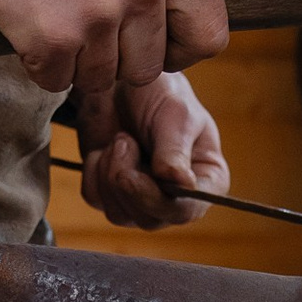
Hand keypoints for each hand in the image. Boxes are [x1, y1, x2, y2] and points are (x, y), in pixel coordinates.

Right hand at [0, 0, 294, 153]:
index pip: (211, 38)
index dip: (184, 43)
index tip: (157, 32)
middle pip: (154, 67)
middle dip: (128, 53)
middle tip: (95, 13)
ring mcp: (95, 16)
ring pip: (107, 80)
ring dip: (84, 60)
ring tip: (64, 10)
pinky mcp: (49, 39)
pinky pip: (60, 82)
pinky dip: (46, 64)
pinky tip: (35, 21)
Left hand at [82, 72, 230, 229]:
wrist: (120, 82)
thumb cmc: (159, 92)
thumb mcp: (174, 114)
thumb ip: (175, 150)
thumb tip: (180, 183)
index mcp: (207, 180)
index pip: (187, 210)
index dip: (159, 200)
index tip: (132, 176)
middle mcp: (177, 198)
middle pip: (150, 219)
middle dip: (128, 182)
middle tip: (123, 139)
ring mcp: (143, 200)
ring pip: (119, 214)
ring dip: (110, 172)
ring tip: (121, 138)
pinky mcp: (111, 194)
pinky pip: (96, 199)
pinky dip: (94, 170)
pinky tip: (106, 146)